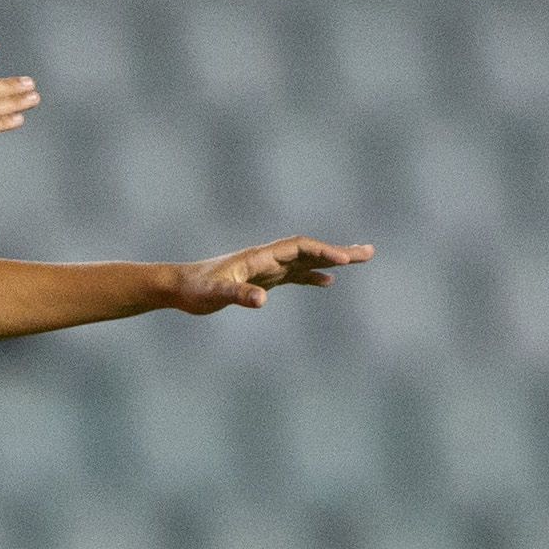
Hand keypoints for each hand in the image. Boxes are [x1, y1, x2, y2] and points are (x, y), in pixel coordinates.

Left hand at [162, 235, 374, 314]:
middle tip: (369, 252)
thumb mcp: (215, 294)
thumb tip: (262, 300)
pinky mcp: (263, 279)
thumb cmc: (195, 288)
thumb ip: (237, 295)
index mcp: (261, 257)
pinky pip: (294, 275)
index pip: (299, 248)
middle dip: (340, 252)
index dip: (322, 252)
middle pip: (310, 250)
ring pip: (306, 261)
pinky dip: (313, 276)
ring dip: (332, 260)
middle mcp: (268, 258)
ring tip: (360, 260)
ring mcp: (267, 268)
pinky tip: (328, 283)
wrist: (179, 286)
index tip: (344, 261)